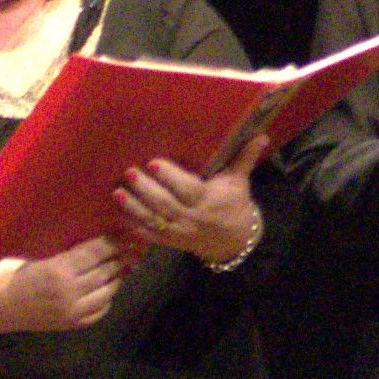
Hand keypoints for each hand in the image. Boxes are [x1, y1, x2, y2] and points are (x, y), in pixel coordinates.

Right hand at [0, 234, 133, 334]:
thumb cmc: (17, 273)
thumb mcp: (40, 256)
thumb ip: (68, 252)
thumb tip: (101, 240)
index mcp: (56, 269)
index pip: (94, 252)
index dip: (112, 241)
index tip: (125, 231)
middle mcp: (67, 291)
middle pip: (104, 271)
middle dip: (120, 257)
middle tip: (133, 246)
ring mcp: (71, 311)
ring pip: (107, 292)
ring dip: (117, 277)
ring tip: (124, 265)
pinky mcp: (72, 324)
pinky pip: (100, 310)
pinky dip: (108, 298)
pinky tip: (108, 287)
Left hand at [114, 158, 263, 265]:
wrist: (235, 243)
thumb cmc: (234, 205)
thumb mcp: (240, 182)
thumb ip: (244, 158)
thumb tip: (260, 135)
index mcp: (209, 200)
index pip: (188, 189)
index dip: (170, 177)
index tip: (153, 163)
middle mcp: (193, 217)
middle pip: (166, 204)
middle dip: (146, 190)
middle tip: (129, 173)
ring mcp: (180, 232)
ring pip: (155, 220)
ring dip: (135, 207)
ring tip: (118, 193)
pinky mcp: (171, 242)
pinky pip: (151, 236)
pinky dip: (135, 228)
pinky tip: (120, 216)